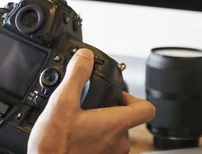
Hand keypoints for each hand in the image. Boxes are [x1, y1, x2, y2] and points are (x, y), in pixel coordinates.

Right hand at [28, 48, 155, 153]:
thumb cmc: (55, 146)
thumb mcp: (62, 102)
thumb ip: (77, 76)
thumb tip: (85, 56)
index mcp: (116, 124)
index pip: (146, 108)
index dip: (134, 98)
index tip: (117, 95)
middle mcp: (119, 143)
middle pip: (126, 121)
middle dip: (108, 112)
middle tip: (87, 107)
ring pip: (114, 136)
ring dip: (99, 128)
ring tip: (77, 123)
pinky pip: (103, 149)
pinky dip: (92, 141)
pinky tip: (73, 138)